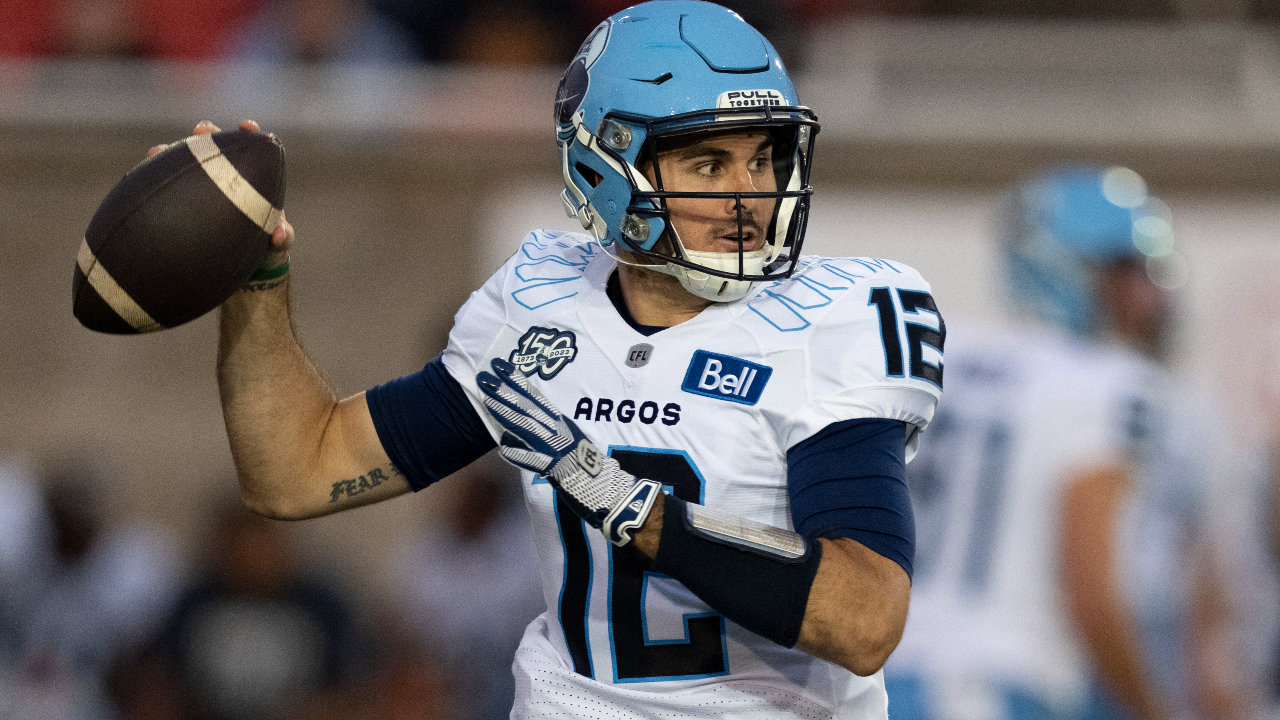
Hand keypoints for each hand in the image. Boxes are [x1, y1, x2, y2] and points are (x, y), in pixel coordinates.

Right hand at [148, 119, 292, 268]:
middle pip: (215, 149)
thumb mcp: (276, 246)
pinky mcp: (182, 203)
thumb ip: (283, 239)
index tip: (245, 126)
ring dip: (172, 154)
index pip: (250, 151)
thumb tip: (279, 233)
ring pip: (186, 165)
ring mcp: (201, 189)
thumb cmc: (264, 249)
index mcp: (253, 181)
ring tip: (157, 151)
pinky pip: (168, 188)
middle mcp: (226, 178)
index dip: (248, 134)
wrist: (242, 268)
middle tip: (200, 131)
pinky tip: (141, 177)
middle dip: (206, 135)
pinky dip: (156, 181)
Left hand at [476, 358, 660, 545]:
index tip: (499, 365)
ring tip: (487, 398)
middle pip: (527, 407)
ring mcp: (555, 447)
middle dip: (504, 390)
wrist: (605, 486)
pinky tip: (503, 448)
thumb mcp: (564, 440)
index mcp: (559, 422)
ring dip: (507, 412)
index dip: (516, 380)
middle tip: (484, 376)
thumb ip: (540, 435)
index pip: (535, 397)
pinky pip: (534, 461)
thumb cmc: (584, 465)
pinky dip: (520, 454)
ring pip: (527, 426)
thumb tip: (509, 436)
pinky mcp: (556, 467)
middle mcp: (556, 430)